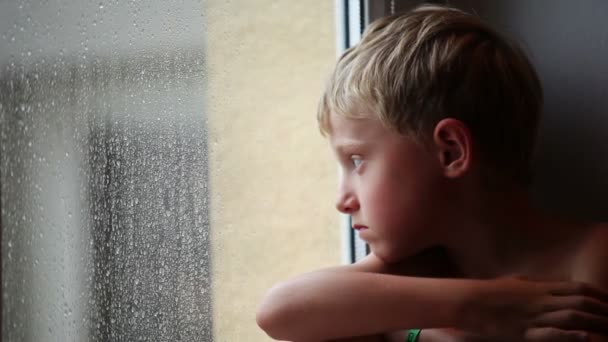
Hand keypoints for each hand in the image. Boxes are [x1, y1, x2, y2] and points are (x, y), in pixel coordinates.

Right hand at [463, 276, 607, 340]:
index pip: (577, 288)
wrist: (469, 303)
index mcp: (539, 287)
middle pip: (581, 303)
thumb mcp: (513, 282)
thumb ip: (532, 282)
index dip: (598, 294)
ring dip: (595, 322)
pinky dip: (572, 336)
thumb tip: (544, 282)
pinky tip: (587, 337)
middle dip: (603, 310)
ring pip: (573, 317)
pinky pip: (553, 334)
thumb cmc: (489, 293)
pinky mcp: (525, 333)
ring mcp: (534, 317)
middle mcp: (541, 300)